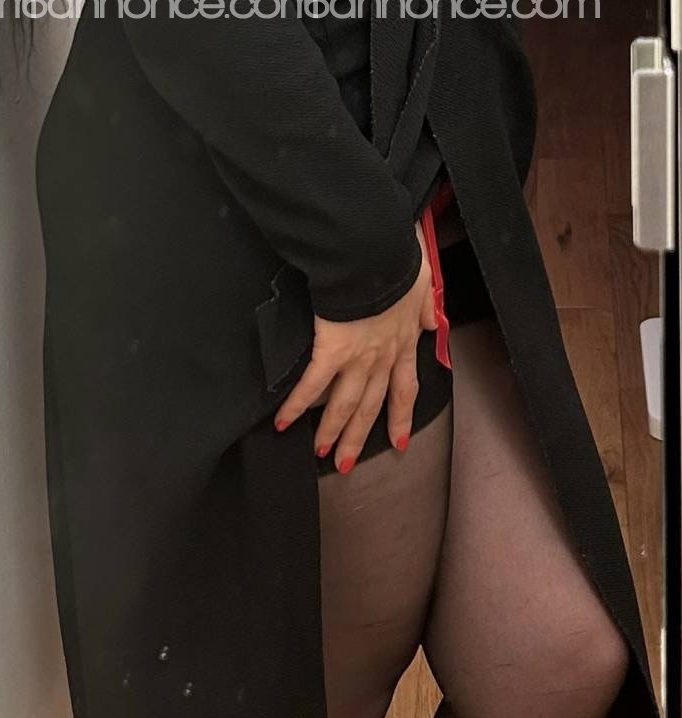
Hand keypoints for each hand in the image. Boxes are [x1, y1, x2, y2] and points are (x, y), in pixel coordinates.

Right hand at [273, 224, 436, 469]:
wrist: (376, 254)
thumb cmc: (397, 260)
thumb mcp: (424, 281)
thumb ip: (427, 304)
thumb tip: (432, 319)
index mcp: (404, 341)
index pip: (405, 387)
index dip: (401, 416)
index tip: (400, 440)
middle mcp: (383, 357)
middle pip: (372, 406)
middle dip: (360, 437)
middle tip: (349, 462)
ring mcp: (358, 357)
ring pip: (346, 404)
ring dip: (333, 431)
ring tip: (322, 452)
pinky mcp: (331, 350)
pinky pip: (312, 385)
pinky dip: (296, 406)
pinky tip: (284, 422)